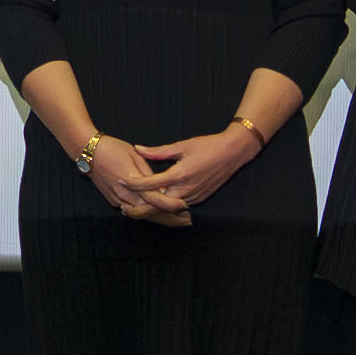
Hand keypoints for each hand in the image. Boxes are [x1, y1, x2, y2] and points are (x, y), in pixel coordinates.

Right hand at [81, 135, 183, 225]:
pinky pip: (130, 209)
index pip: (155, 198)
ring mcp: (116, 199)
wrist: (89, 152)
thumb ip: (148, 174)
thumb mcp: (135, 156)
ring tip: (170, 211)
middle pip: (148, 210)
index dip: (170, 204)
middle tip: (180, 210)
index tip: (182, 205)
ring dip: (154, 212)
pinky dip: (142, 210)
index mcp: (131, 181)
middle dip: (165, 212)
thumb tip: (161, 186)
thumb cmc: (113, 149)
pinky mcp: (112, 200)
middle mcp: (124, 193)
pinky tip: (152, 207)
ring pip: (139, 213)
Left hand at [131, 123, 262, 216]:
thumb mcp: (181, 146)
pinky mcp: (199, 198)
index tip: (122, 180)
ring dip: (152, 209)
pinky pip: (178, 206)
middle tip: (124, 208)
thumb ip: (158, 151)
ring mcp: (193, 196)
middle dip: (140, 208)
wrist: (233, 153)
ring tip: (135, 208)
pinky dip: (165, 207)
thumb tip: (138, 149)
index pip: (151, 184)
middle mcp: (186, 189)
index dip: (134, 183)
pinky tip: (156, 204)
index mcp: (180, 175)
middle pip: (157, 205)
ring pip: (167, 208)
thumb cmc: (208, 146)